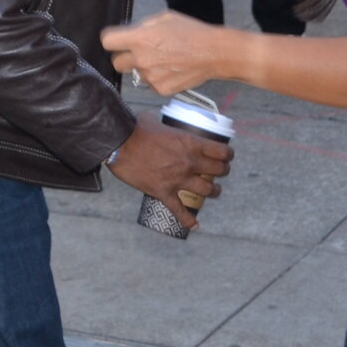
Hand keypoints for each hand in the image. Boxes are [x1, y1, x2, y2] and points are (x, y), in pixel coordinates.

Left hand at [102, 11, 225, 96]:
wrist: (214, 53)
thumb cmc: (191, 31)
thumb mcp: (164, 18)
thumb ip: (143, 26)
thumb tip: (130, 33)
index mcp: (140, 39)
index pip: (107, 42)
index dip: (112, 40)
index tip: (117, 40)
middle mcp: (142, 60)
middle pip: (116, 63)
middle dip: (123, 57)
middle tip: (137, 52)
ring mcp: (151, 77)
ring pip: (136, 74)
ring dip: (143, 68)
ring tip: (163, 59)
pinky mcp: (161, 89)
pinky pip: (150, 83)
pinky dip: (157, 78)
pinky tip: (171, 69)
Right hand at [106, 116, 232, 229]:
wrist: (118, 144)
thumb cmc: (136, 129)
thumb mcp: (158, 121)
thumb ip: (166, 125)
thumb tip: (163, 124)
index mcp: (191, 143)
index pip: (221, 152)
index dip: (228, 155)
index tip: (227, 156)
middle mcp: (189, 162)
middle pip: (219, 171)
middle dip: (223, 172)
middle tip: (220, 172)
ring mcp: (178, 179)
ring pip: (207, 191)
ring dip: (214, 192)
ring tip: (214, 192)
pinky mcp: (164, 192)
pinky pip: (180, 211)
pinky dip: (189, 221)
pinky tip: (195, 225)